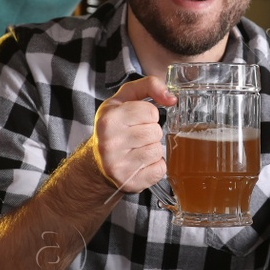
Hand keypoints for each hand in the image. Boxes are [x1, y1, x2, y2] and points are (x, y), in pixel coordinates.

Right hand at [90, 76, 174, 193]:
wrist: (97, 162)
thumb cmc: (114, 127)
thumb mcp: (124, 99)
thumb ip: (148, 86)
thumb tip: (172, 98)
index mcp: (109, 119)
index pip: (151, 112)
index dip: (148, 115)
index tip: (136, 120)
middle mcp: (110, 143)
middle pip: (155, 132)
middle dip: (151, 133)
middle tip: (136, 137)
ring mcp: (119, 165)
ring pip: (158, 151)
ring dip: (153, 149)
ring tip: (138, 149)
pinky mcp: (130, 182)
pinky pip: (160, 169)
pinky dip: (155, 166)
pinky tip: (141, 163)